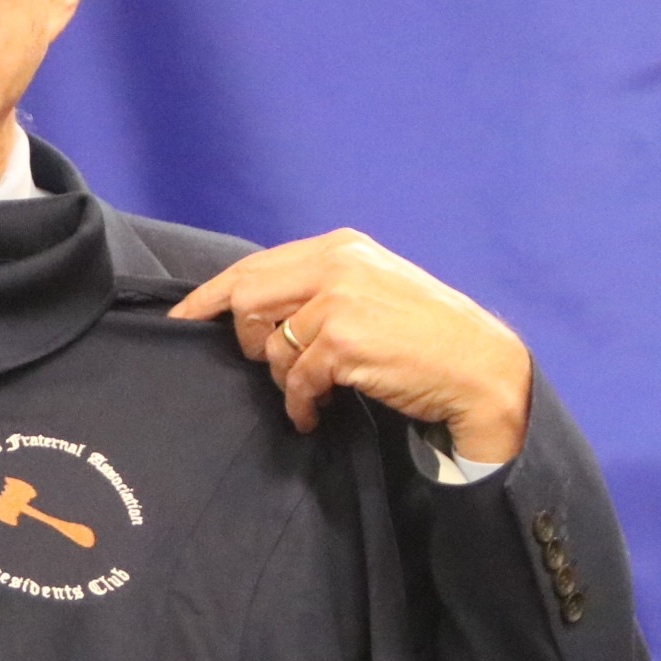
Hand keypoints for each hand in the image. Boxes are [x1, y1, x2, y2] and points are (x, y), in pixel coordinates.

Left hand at [169, 229, 530, 460]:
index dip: (209, 296)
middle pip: (245, 300)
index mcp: (339, 247)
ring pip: (269, 346)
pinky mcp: (343, 342)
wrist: (480, 367)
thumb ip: (318, 288)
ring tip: (310, 395)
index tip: (180, 322)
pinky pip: (294, 381)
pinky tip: (316, 414)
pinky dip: (300, 405)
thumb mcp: (372, 289)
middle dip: (247, 342)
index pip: (252, 266)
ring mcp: (338, 301)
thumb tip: (254, 309)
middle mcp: (336, 265)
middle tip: (270, 368)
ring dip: (284, 380)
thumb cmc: (424, 336)